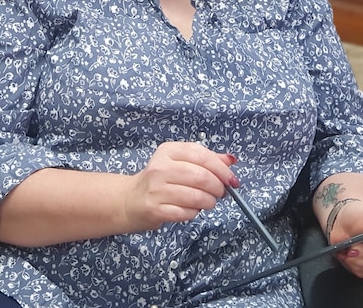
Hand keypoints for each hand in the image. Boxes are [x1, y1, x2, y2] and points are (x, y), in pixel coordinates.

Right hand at [123, 141, 237, 231]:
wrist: (130, 200)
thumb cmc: (160, 180)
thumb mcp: (180, 163)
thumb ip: (206, 160)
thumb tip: (231, 160)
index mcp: (168, 151)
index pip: (201, 155)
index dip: (221, 168)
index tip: (232, 179)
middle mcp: (160, 168)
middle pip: (201, 177)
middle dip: (218, 187)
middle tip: (221, 193)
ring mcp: (156, 189)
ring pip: (196, 196)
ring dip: (209, 202)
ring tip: (208, 202)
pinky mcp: (155, 209)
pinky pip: (186, 212)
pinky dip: (195, 213)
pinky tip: (191, 209)